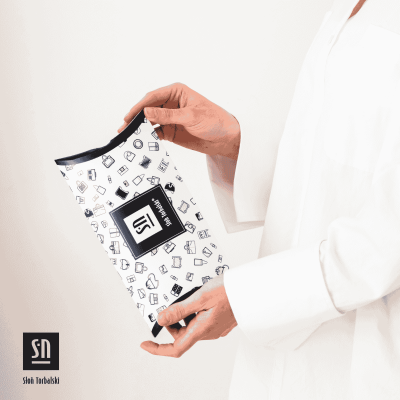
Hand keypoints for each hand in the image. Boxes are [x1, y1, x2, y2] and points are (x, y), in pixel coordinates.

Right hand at [118, 83, 240, 159]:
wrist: (227, 138)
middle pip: (148, 109)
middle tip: (124, 127)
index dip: (140, 106)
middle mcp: (171, 104)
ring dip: (140, 128)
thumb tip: (147, 112)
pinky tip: (143, 140)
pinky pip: (156, 133)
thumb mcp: (191, 116)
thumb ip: (168, 115)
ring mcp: (171, 118)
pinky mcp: (172, 131)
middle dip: (136, 117)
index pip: (153, 97)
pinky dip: (149, 137)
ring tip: (129, 135)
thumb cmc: (216, 120)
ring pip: (150, 121)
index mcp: (177, 92)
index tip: (130, 116)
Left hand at [140, 274, 236, 357]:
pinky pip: (202, 322)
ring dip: (185, 317)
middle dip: (173, 323)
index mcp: (202, 329)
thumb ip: (179, 310)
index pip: (176, 348)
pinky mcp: (221, 322)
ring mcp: (216, 328)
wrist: (251, 289)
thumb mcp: (200, 297)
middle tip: (172, 305)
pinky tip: (200, 300)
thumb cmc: (229, 291)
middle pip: (182, 335)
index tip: (145, 344)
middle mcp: (209, 332)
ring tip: (191, 298)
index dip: (158, 349)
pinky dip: (195, 314)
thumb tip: (162, 320)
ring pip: (192, 327)